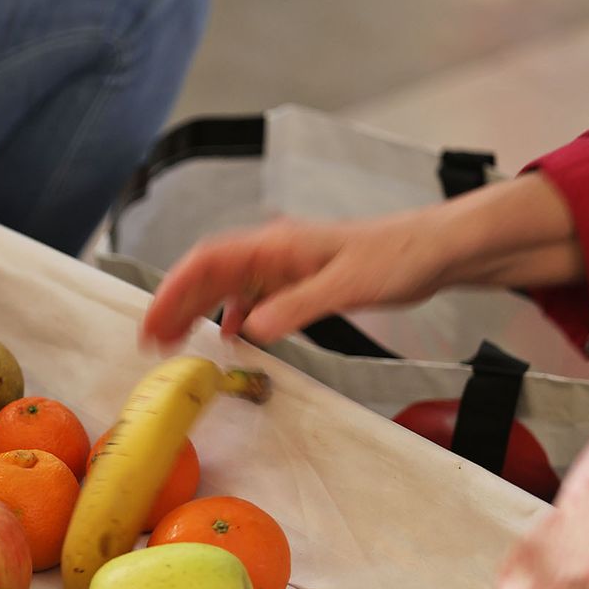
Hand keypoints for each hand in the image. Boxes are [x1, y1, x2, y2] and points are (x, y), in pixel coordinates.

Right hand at [141, 213, 452, 347]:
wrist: (436, 251)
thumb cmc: (398, 257)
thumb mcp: (345, 286)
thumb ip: (295, 308)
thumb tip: (248, 330)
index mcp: (276, 245)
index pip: (207, 261)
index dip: (174, 289)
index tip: (154, 321)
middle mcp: (273, 252)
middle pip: (207, 275)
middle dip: (175, 305)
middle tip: (152, 343)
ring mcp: (285, 266)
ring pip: (225, 286)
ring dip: (197, 312)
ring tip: (175, 342)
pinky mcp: (301, 281)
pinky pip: (252, 297)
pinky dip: (232, 316)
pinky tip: (228, 337)